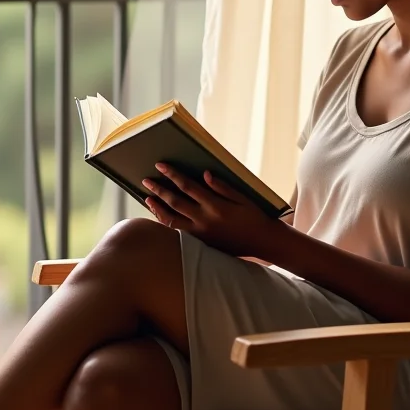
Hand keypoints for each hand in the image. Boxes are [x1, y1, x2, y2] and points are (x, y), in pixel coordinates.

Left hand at [141, 163, 285, 258]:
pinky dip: (166, 223)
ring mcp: (201, 234)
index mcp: (215, 206)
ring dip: (158, 208)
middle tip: (146, 179)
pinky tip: (160, 216)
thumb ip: (222, 186)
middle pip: (175, 202)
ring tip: (148, 198)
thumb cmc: (254, 217)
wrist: (263, 243)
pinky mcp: (201, 244)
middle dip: (159, 189)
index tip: (160, 165)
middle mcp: (205, 220)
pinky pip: (178, 233)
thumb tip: (205, 174)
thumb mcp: (242, 198)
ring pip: (172, 220)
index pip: (188, 186)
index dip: (173, 175)